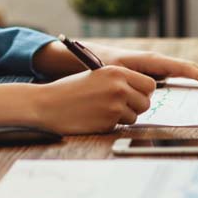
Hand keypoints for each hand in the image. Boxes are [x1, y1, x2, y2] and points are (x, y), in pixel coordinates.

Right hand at [32, 66, 155, 133]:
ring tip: (103, 109)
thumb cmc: (70, 89)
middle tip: (121, 105)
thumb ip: (119, 80)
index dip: (143, 91)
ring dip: (123, 116)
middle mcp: (119, 88)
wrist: (48, 104)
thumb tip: (142, 90)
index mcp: (117, 72)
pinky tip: (96, 117)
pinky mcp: (108, 123)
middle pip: (146, 102)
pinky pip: (120, 125)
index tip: (136, 94)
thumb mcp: (96, 75)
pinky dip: (111, 124)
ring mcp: (114, 106)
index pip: (149, 84)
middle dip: (136, 106)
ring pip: (135, 116)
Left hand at [85, 43, 197, 87]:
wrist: (96, 59)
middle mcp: (159, 61)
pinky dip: (195, 78)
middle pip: (190, 67)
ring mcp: (160, 66)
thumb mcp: (118, 73)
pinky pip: (181, 75)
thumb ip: (132, 80)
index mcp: (152, 60)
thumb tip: (150, 89)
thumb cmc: (105, 66)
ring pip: (188, 70)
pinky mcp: (158, 71)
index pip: (181, 67)